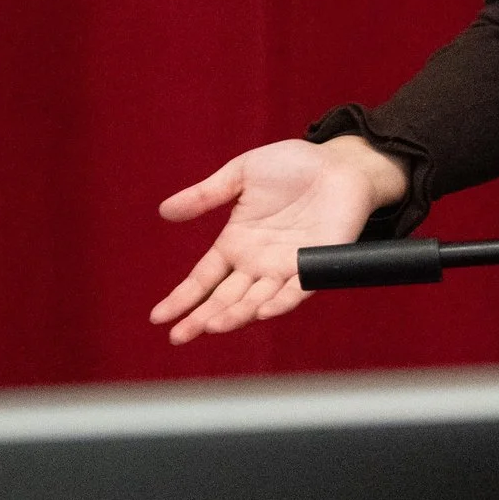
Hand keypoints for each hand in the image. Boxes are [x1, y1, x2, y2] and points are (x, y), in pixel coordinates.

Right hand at [150, 135, 405, 343]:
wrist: (340, 163)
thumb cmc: (294, 165)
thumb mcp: (242, 174)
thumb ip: (206, 195)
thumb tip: (164, 211)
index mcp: (236, 243)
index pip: (203, 278)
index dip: (182, 298)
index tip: (158, 317)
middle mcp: (258, 262)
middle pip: (224, 298)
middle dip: (202, 318)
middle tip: (179, 336)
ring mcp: (287, 266)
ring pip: (256, 299)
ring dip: (236, 314)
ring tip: (212, 325)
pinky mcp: (317, 263)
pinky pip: (298, 289)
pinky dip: (281, 302)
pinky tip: (262, 311)